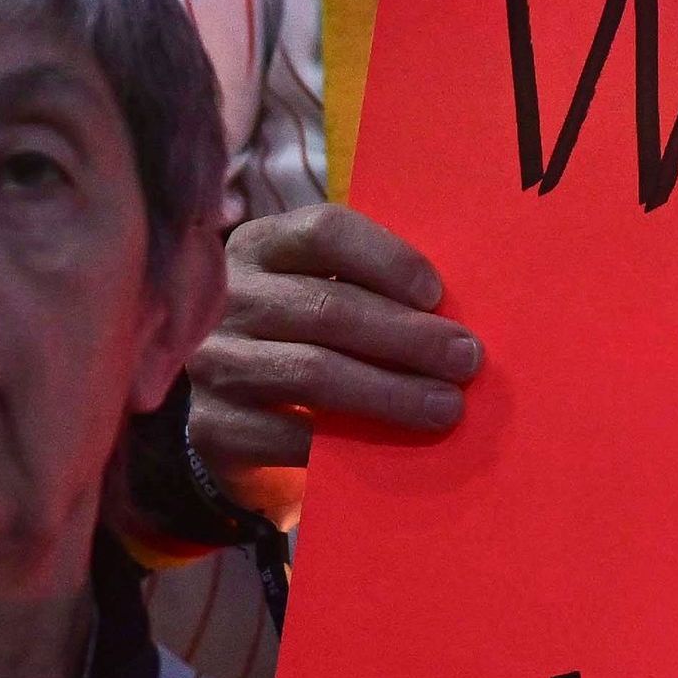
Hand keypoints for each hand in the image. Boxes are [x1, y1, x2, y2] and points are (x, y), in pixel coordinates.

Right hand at [184, 203, 479, 493]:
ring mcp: (213, 362)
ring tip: (445, 405)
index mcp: (258, 246)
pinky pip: (291, 435)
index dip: (388, 259)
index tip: (436, 295)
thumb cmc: (298, 341)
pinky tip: (389, 446)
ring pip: (315, 372)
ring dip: (392, 391)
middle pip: (328, 308)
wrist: (234, 418)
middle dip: (409, 337)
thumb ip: (365, 289)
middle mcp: (226, 297)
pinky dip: (347, 440)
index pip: (324, 232)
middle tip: (465, 359)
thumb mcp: (317, 295)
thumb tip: (448, 316)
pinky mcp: (213, 426)